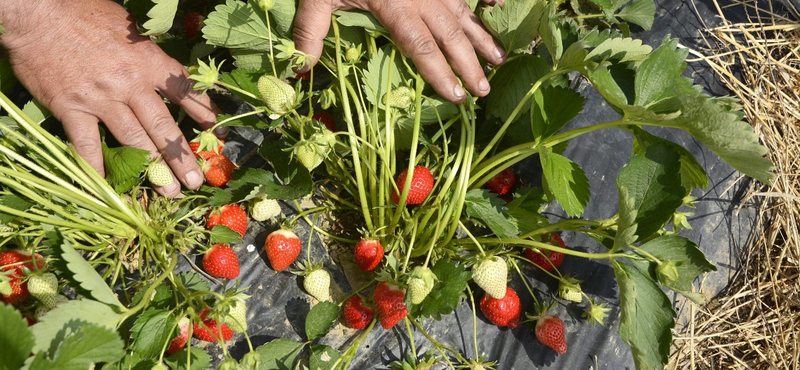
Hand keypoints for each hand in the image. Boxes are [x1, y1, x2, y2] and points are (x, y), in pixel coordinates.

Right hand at [0, 0, 223, 196]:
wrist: (37, 12)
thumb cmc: (84, 12)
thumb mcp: (130, 27)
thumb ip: (149, 54)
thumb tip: (169, 75)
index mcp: (149, 61)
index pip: (186, 92)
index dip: (205, 114)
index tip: (218, 133)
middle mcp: (130, 83)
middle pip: (164, 127)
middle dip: (182, 157)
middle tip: (196, 181)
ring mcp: (101, 98)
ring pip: (134, 141)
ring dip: (153, 169)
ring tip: (168, 191)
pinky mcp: (71, 108)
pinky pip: (87, 144)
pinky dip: (97, 167)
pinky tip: (109, 185)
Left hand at [293, 0, 505, 103]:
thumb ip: (309, 31)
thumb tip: (298, 70)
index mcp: (395, 6)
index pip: (422, 47)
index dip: (440, 74)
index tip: (455, 96)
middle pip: (451, 36)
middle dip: (470, 65)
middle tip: (483, 92)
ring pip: (464, 14)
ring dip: (483, 39)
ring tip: (500, 61)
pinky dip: (481, 5)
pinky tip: (494, 14)